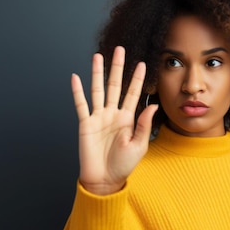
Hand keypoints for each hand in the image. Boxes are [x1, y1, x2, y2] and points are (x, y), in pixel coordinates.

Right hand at [71, 46, 158, 194]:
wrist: (105, 179)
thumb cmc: (123, 165)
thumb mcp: (139, 146)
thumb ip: (144, 125)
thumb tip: (153, 105)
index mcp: (128, 119)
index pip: (133, 93)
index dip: (137, 79)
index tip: (143, 63)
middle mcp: (112, 114)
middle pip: (114, 85)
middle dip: (117, 67)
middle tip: (119, 50)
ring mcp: (98, 117)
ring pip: (97, 90)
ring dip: (97, 73)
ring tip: (97, 56)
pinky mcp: (85, 124)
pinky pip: (81, 105)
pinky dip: (77, 91)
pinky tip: (76, 77)